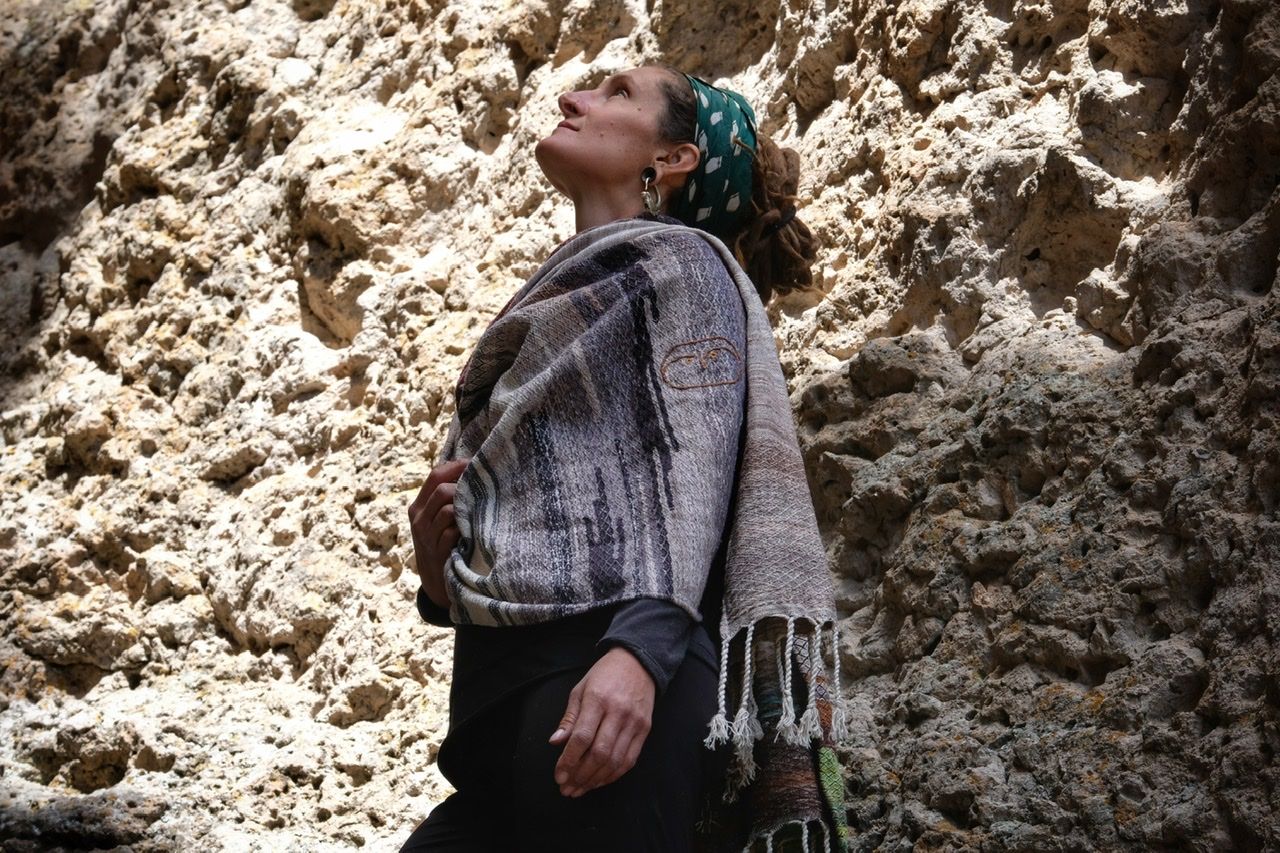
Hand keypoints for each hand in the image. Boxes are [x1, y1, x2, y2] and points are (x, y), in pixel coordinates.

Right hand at [407, 458, 468, 608]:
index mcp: (418, 506)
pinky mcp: (437, 551)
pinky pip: (453, 532)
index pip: (436, 474)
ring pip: (448, 510)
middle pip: (442, 490)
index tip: (477, 464)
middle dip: (464, 487)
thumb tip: (471, 468)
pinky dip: (465, 529)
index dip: (458, 466)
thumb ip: (446, 498)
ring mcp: (426, 536)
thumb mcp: (437, 520)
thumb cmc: (442, 544)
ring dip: (466, 510)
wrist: (436, 581)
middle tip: (482, 489)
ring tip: (478, 512)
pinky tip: (472, 531)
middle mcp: (418, 519)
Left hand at [548, 646, 655, 797]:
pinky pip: (630, 760)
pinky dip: (613, 775)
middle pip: (599, 753)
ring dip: (595, 780)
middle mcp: (618, 712)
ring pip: (615, 761)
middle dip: (581, 776)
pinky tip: (599, 781)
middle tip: (567, 788)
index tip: (558, 776)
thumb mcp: (580, 689)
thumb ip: (569, 718)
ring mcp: (634, 722)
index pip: (582, 737)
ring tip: (580, 789)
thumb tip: (556, 743)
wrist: (638, 663)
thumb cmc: (604, 675)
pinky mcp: (645, 730)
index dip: (569, 760)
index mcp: (598, 699)